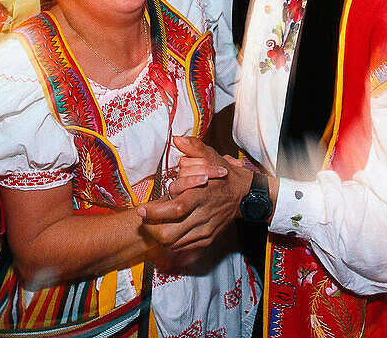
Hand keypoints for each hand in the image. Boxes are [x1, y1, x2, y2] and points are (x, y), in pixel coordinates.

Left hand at [137, 136, 252, 252]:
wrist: (245, 196)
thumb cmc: (224, 176)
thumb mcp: (212, 157)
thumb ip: (195, 147)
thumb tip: (178, 139)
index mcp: (202, 195)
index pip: (176, 208)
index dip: (155, 211)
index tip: (141, 209)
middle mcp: (203, 215)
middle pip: (170, 232)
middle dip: (151, 228)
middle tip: (144, 219)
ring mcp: (206, 230)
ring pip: (174, 243)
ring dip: (159, 235)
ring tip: (153, 224)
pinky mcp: (207, 239)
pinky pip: (183, 247)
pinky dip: (171, 242)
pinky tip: (167, 230)